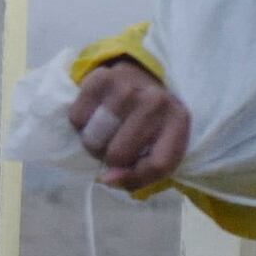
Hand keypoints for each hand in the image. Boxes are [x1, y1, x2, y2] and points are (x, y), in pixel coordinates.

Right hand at [68, 61, 192, 192]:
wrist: (140, 81)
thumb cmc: (149, 126)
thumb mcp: (159, 152)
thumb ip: (139, 175)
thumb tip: (106, 178)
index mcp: (178, 120)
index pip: (157, 164)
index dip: (135, 178)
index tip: (123, 175)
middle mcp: (156, 100)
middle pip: (118, 154)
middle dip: (110, 159)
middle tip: (115, 147)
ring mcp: (127, 86)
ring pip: (94, 138)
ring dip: (94, 143)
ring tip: (105, 133)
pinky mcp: (100, 77)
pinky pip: (77, 118)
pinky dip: (80, 125)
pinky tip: (95, 115)